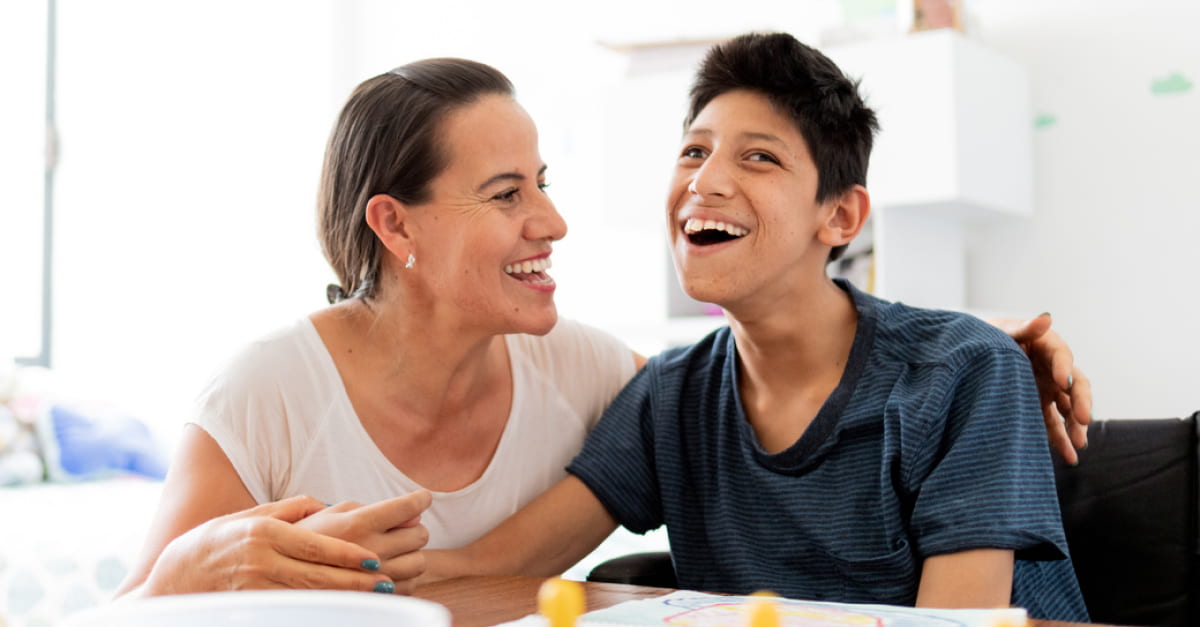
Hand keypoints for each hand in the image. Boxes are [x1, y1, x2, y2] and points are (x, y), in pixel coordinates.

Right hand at [139, 495, 392, 595]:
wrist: (166, 586)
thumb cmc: (207, 546)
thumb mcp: (244, 518)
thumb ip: (285, 511)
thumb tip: (322, 504)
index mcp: (264, 534)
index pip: (316, 545)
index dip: (347, 554)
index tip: (374, 558)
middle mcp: (261, 563)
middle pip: (319, 576)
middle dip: (356, 581)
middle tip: (388, 582)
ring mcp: (256, 591)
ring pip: (311, 598)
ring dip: (346, 600)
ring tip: (375, 599)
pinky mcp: (252, 610)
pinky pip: (293, 612)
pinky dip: (320, 613)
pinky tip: (341, 613)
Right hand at [297, 490, 431, 593]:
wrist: (283, 572)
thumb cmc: (309, 537)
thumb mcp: (334, 513)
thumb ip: (372, 508)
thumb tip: (413, 514)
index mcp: (358, 524)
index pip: (405, 507)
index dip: (420, 499)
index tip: (423, 497)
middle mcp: (369, 551)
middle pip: (419, 535)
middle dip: (414, 528)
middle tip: (401, 527)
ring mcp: (373, 578)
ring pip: (419, 563)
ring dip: (412, 554)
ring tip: (394, 550)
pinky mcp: (375, 598)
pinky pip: (410, 586)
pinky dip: (404, 577)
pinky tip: (387, 570)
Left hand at [993, 313, 1091, 463]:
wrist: (969, 353)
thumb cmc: (987, 336)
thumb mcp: (1000, 331)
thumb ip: (1022, 328)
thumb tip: (1046, 317)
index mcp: (1046, 345)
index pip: (1061, 356)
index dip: (1063, 369)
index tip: (1062, 382)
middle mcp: (1052, 369)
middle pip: (1075, 385)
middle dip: (1080, 402)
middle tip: (1081, 418)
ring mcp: (1047, 390)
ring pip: (1068, 409)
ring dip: (1076, 426)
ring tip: (1079, 444)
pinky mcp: (1037, 407)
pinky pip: (1053, 425)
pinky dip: (1061, 441)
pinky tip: (1069, 458)